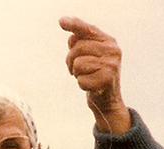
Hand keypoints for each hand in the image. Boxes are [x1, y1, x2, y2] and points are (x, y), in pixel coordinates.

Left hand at [59, 16, 130, 133]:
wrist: (107, 101)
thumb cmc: (94, 76)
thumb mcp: (90, 57)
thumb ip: (82, 43)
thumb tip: (69, 33)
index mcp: (109, 41)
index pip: (88, 30)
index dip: (74, 25)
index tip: (61, 21)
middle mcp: (113, 51)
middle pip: (78, 48)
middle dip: (70, 60)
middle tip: (74, 70)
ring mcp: (111, 65)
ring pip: (78, 64)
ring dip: (76, 74)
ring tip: (85, 77)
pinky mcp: (106, 81)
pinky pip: (81, 80)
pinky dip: (81, 85)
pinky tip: (90, 86)